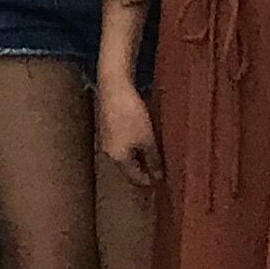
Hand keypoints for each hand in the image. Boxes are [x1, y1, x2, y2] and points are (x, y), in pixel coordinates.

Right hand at [94, 71, 162, 188]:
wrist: (114, 88)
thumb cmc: (131, 115)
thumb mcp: (147, 139)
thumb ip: (153, 159)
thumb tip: (158, 176)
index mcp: (118, 158)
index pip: (134, 178)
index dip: (149, 180)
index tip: (163, 181)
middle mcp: (109, 152)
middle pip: (128, 167)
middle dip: (144, 168)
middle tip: (161, 167)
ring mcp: (106, 139)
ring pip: (125, 154)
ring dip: (139, 156)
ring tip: (154, 152)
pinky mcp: (107, 127)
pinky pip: (122, 143)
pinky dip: (133, 144)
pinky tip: (142, 137)